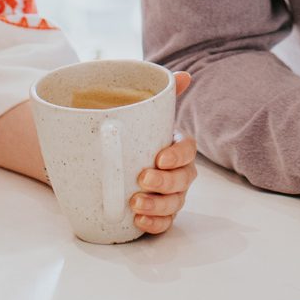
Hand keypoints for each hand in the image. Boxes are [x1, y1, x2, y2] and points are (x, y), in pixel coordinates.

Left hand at [130, 72, 196, 234]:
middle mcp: (177, 172)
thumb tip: (184, 76)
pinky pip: (164, 224)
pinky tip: (138, 221)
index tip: (159, 158)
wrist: (111, 161)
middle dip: (165, 182)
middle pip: (183, 180)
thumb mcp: (142, 114)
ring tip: (135, 204)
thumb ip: (161, 96)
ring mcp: (170, 196)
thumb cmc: (134, 136)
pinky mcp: (158, 215)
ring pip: (174, 204)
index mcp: (175, 147)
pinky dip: (154, 224)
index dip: (177, 155)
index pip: (188, 150)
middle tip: (142, 179)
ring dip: (158, 205)